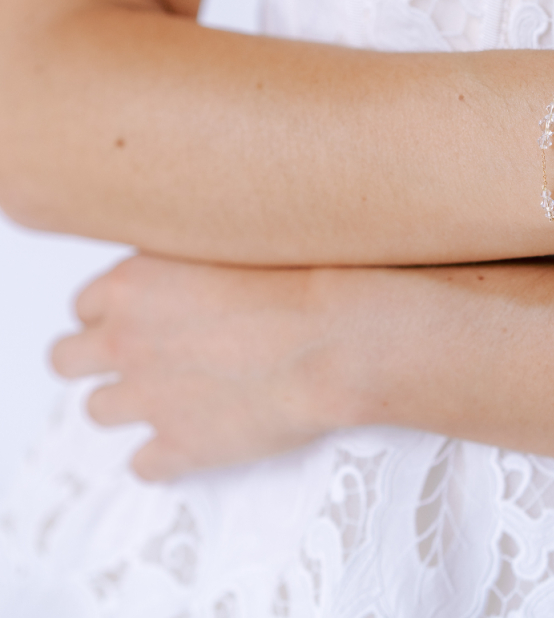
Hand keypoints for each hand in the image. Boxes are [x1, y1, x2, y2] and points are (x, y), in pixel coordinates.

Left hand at [51, 255, 361, 479]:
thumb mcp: (223, 243)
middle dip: (93, 359)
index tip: (137, 318)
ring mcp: (147, 398)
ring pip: (96, 411)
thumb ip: (178, 263)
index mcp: (130, 286)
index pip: (84, 306)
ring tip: (168, 395)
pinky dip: (163, 456)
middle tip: (134, 357)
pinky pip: (143, 465)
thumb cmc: (295, 281)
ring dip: (127, 405)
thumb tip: (173, 276)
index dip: (111, 313)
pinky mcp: (179, 446)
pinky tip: (192, 438)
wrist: (332, 338)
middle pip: (66, 360)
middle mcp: (124, 341)